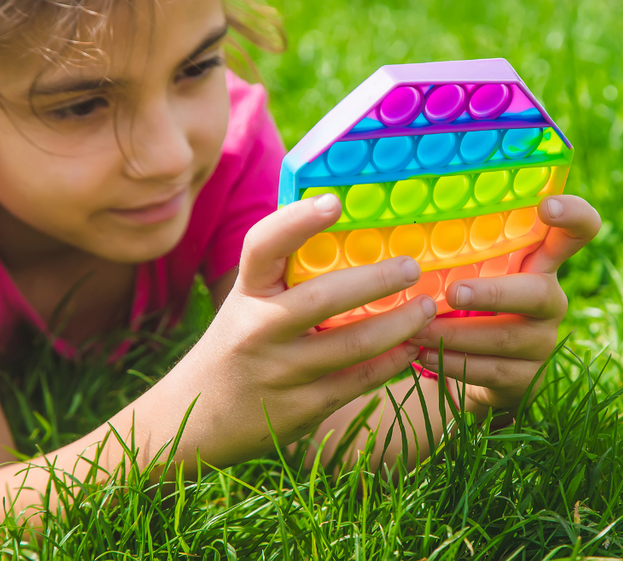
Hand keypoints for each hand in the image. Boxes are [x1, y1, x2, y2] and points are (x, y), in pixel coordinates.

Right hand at [148, 194, 436, 466]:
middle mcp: (258, 330)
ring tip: (427, 307)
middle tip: (412, 266)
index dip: (296, 220)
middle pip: (325, 297)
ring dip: (400, 324)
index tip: (334, 202)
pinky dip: (393, 362)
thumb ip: (285, 274)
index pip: (263, 246)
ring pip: (353, 343)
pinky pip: (359, 381)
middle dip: (377, 279)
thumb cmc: (238, 345)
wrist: (195, 421)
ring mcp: (281, 372)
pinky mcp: (301, 408)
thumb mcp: (248, 303)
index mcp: (246, 293)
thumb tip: (346, 225)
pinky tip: (413, 347)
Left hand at [407, 195, 600, 412]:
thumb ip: (457, 250)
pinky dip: (453, 362)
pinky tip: (422, 355)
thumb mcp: (470, 272)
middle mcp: (550, 299)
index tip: (548, 206)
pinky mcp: (529, 377)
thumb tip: (397, 228)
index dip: (574, 216)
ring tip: (416, 330)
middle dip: (494, 293)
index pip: (578, 232)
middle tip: (454, 292)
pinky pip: (491, 370)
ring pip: (506, 336)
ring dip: (456, 334)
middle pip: (538, 293)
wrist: (478, 373)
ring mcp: (543, 341)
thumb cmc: (468, 306)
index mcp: (540, 263)